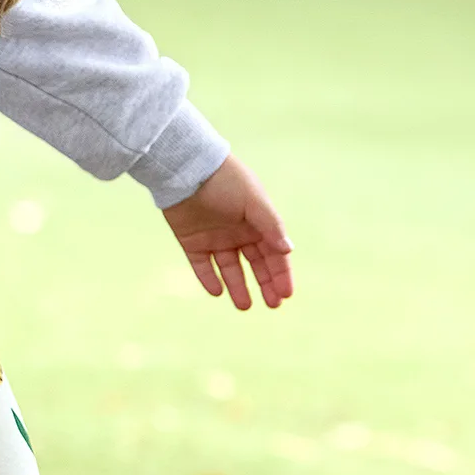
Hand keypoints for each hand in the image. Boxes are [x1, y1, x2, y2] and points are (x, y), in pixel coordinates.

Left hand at [160, 154, 292, 309]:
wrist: (186, 168)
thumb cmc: (225, 181)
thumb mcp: (254, 202)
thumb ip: (270, 226)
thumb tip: (288, 250)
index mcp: (257, 222)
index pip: (274, 254)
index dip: (281, 274)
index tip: (285, 295)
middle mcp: (239, 232)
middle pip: (256, 264)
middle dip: (265, 284)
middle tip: (273, 305)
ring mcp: (216, 238)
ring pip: (230, 269)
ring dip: (238, 287)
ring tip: (244, 307)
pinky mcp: (192, 242)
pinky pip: (202, 266)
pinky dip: (209, 279)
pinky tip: (217, 292)